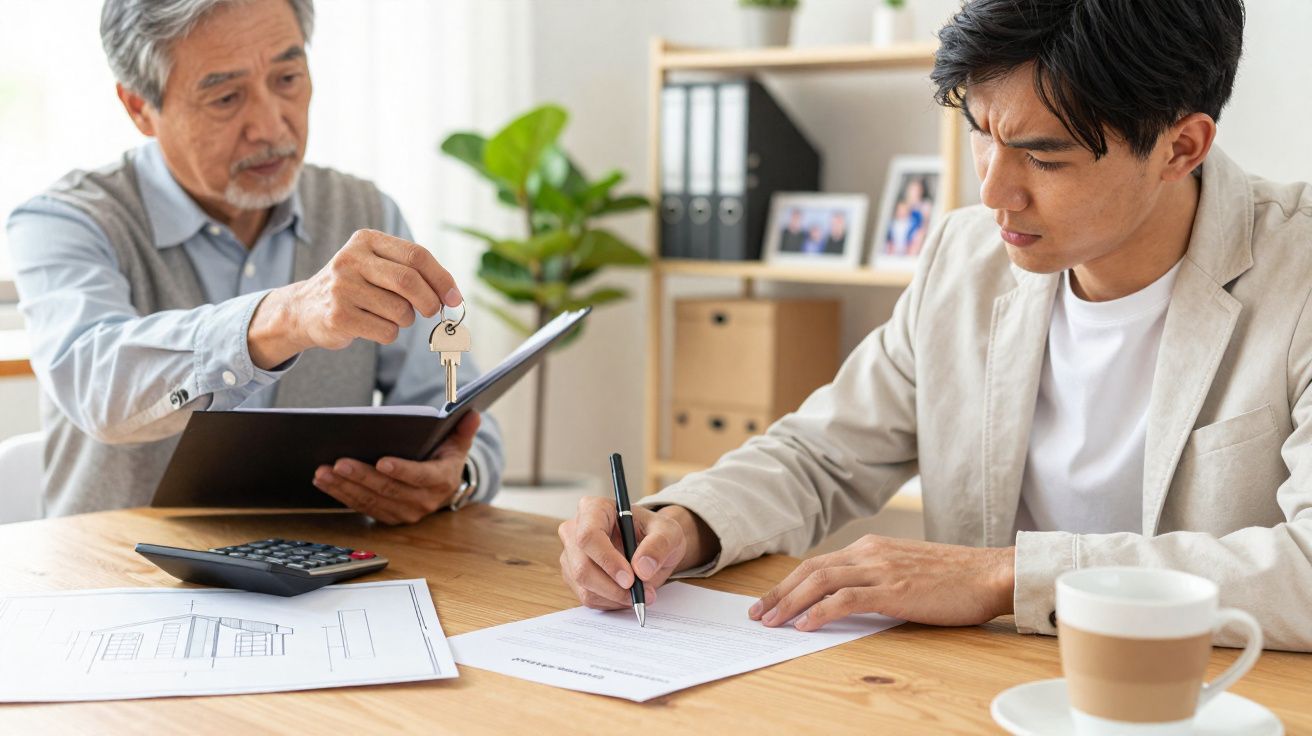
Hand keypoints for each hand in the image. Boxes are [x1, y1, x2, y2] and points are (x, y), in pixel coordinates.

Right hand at [248, 229, 461, 368]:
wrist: (304, 309)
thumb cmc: (355, 288)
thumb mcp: (377, 266)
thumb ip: (412, 273)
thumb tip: (452, 297)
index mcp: (366, 240)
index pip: (417, 255)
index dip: (442, 278)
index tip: (454, 298)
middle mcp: (351, 259)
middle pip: (409, 281)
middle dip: (430, 302)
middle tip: (434, 313)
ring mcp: (341, 288)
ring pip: (400, 311)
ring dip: (405, 320)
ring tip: (388, 316)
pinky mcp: (338, 316)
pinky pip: (386, 331)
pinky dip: (389, 334)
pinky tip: (371, 326)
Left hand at [312, 411, 479, 523]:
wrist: (443, 487)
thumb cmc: (445, 458)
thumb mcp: (458, 443)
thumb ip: (464, 429)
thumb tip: (473, 414)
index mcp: (441, 481)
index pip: (420, 477)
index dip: (401, 470)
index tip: (381, 461)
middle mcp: (423, 502)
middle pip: (389, 490)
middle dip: (362, 477)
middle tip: (339, 462)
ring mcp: (404, 513)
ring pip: (370, 501)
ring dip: (344, 487)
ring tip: (323, 472)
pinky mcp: (387, 517)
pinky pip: (361, 507)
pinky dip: (341, 494)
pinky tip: (324, 481)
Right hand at [557, 499, 717, 609]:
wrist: (651, 546)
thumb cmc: (656, 532)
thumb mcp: (669, 532)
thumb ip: (659, 545)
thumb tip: (642, 569)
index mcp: (594, 509)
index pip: (588, 535)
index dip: (607, 560)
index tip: (630, 579)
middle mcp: (575, 530)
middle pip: (582, 567)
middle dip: (613, 587)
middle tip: (641, 593)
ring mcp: (571, 555)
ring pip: (585, 587)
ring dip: (615, 597)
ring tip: (641, 593)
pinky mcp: (574, 577)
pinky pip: (589, 598)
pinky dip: (611, 602)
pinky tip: (627, 594)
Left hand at [749, 535, 1014, 630]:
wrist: (992, 573)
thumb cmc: (956, 578)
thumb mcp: (907, 570)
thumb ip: (878, 578)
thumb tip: (850, 601)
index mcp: (872, 546)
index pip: (819, 563)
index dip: (790, 582)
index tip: (771, 600)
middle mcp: (870, 552)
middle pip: (811, 569)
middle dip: (779, 592)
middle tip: (758, 613)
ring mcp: (881, 569)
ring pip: (821, 581)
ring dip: (790, 603)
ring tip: (772, 622)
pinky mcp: (893, 589)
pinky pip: (845, 599)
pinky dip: (819, 611)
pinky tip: (804, 625)